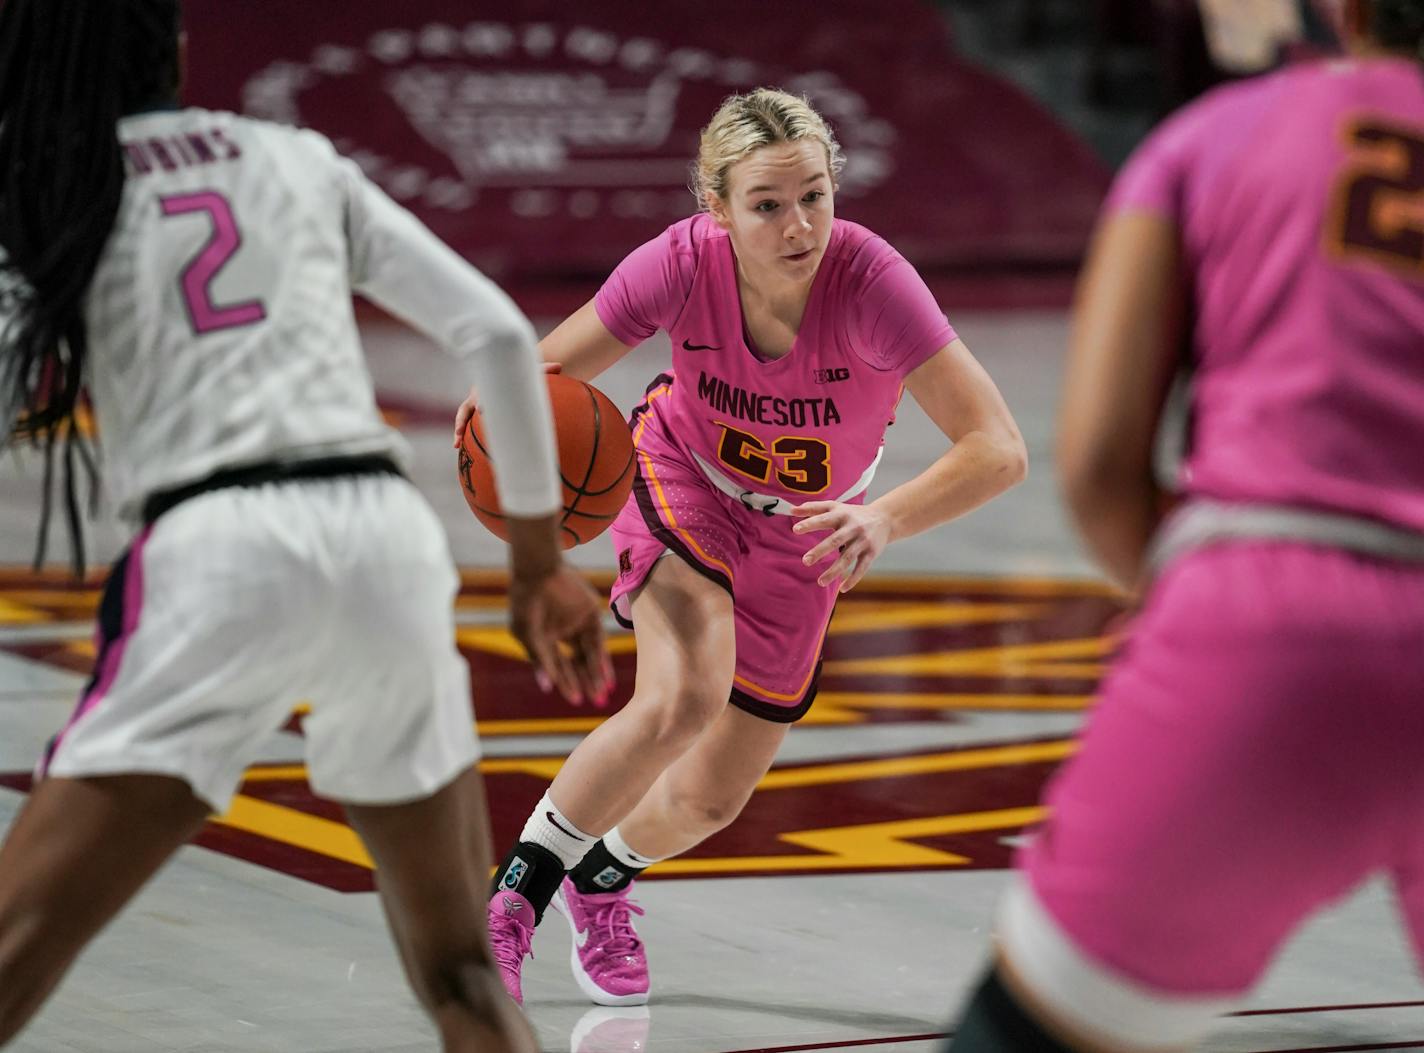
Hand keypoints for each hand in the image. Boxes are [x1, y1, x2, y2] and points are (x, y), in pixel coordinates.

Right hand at [452, 361, 562, 448]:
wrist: (504, 377)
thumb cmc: (518, 378)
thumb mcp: (529, 373)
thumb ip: (544, 370)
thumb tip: (560, 366)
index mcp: (489, 383)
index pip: (483, 392)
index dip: (481, 400)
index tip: (482, 409)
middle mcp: (478, 393)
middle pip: (469, 405)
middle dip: (466, 417)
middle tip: (465, 428)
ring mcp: (473, 404)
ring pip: (462, 415)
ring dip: (458, 428)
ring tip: (456, 443)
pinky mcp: (473, 414)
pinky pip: (464, 424)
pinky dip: (460, 434)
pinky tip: (458, 447)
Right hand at [507, 563, 613, 705]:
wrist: (537, 573)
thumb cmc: (526, 604)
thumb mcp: (528, 636)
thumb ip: (540, 660)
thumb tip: (546, 687)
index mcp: (546, 638)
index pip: (560, 665)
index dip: (568, 683)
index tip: (576, 700)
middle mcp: (564, 633)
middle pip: (578, 663)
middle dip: (586, 682)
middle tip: (596, 702)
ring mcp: (578, 623)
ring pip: (590, 654)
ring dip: (596, 673)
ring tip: (602, 693)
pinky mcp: (590, 614)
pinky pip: (598, 640)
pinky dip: (601, 657)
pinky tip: (604, 673)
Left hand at [791, 500, 891, 592]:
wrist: (885, 518)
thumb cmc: (853, 513)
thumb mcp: (835, 507)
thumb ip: (813, 508)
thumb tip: (791, 510)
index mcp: (842, 515)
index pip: (824, 519)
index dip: (810, 524)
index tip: (795, 530)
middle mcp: (853, 528)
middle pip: (835, 540)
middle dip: (820, 551)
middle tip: (805, 561)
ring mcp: (863, 541)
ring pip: (847, 558)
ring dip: (834, 571)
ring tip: (820, 582)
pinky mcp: (872, 553)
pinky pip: (861, 568)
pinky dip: (853, 579)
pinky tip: (842, 589)